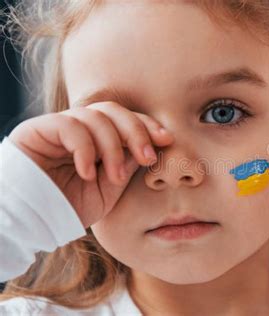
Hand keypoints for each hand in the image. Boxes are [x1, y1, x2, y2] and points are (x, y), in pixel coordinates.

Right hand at [8, 102, 173, 228]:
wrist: (28, 223)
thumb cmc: (67, 208)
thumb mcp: (107, 190)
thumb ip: (125, 165)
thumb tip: (147, 146)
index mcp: (95, 140)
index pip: (124, 119)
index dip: (147, 125)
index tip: (167, 141)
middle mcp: (78, 129)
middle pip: (113, 110)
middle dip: (137, 131)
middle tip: (148, 158)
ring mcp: (58, 127)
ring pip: (95, 116)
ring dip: (113, 147)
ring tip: (113, 177)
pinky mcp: (38, 130)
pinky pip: (70, 126)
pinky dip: (85, 149)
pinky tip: (86, 173)